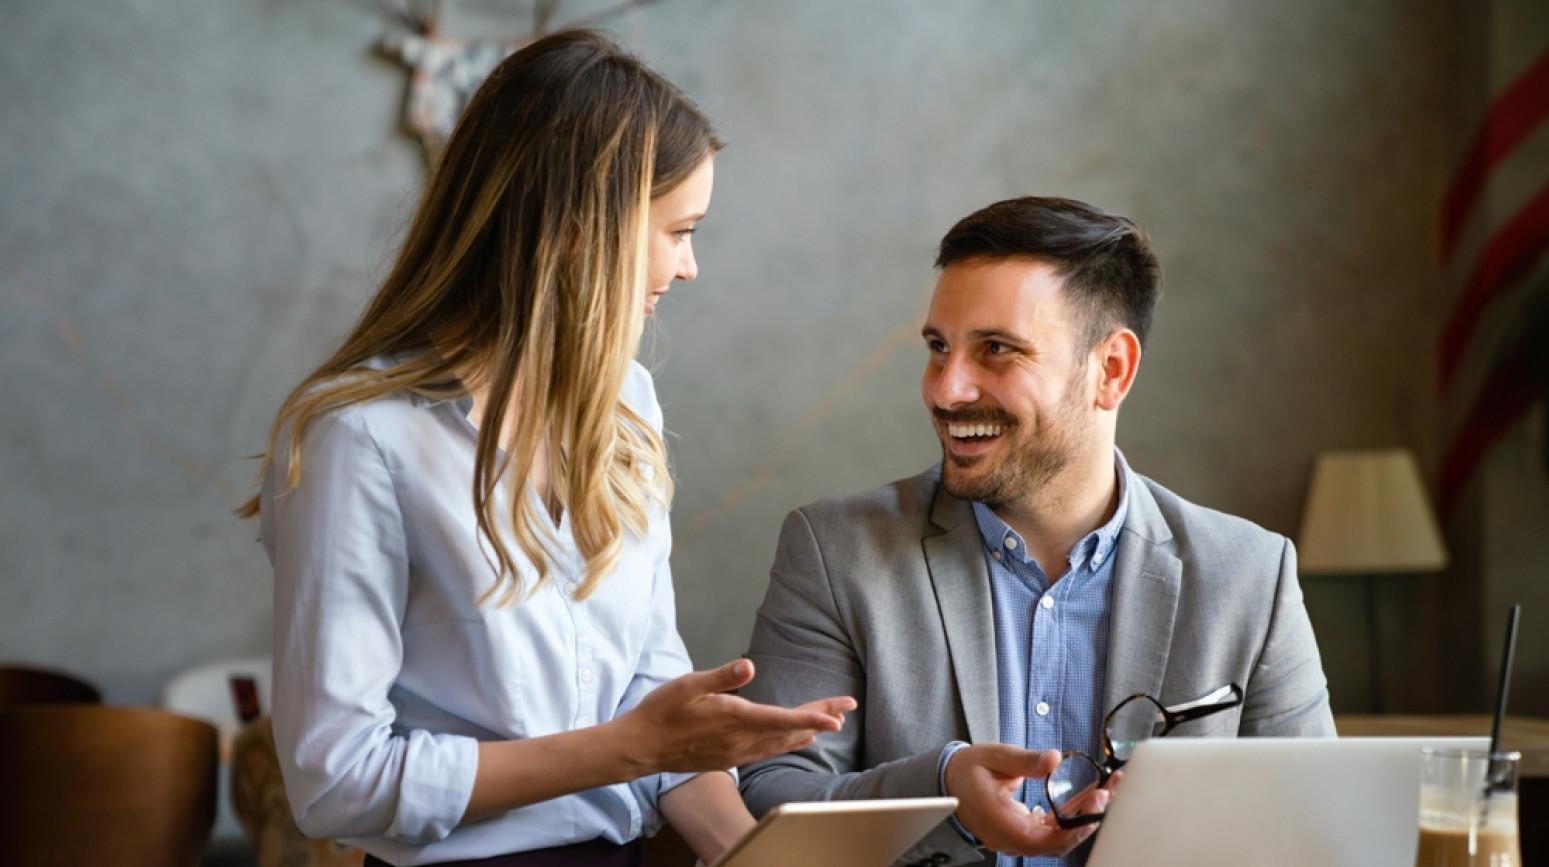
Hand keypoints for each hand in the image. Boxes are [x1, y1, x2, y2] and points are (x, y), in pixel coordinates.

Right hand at [613, 658, 855, 774]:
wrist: (640, 748)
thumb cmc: (661, 711)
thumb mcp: (687, 685)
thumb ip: (720, 677)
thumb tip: (748, 666)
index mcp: (735, 720)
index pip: (782, 719)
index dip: (812, 717)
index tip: (837, 717)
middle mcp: (741, 741)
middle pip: (790, 731)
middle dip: (821, 717)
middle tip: (848, 707)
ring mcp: (736, 753)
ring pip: (781, 743)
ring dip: (808, 730)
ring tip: (832, 721)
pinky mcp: (729, 758)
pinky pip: (768, 751)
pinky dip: (788, 743)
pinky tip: (797, 739)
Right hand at [943, 743, 1109, 856]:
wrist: (952, 780)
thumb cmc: (969, 769)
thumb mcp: (994, 756)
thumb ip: (1025, 760)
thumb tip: (1055, 759)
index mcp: (997, 819)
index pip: (1038, 839)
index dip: (1070, 829)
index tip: (1093, 805)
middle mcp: (1007, 836)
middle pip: (1054, 843)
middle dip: (1085, 821)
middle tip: (1105, 794)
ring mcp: (1015, 838)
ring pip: (1056, 839)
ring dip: (1082, 819)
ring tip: (1103, 792)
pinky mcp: (1022, 833)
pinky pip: (1051, 831)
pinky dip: (1070, 817)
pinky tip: (1086, 798)